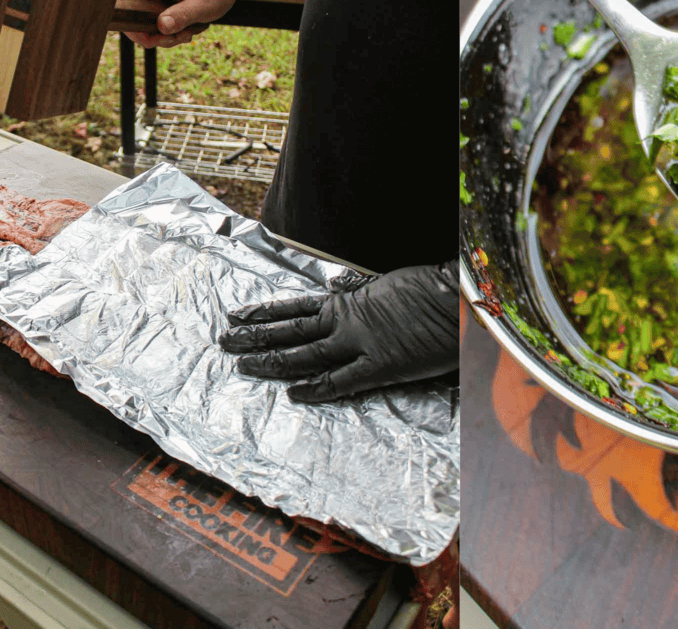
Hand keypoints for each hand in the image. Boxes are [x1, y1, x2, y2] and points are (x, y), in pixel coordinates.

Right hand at [119, 0, 236, 48]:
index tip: (114, 19)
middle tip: (182, 36)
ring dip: (166, 36)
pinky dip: (168, 32)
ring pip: (141, 24)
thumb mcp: (209, 2)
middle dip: (153, 35)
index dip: (113, 2)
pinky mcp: (150, 0)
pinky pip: (150, 23)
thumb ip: (185, 14)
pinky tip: (185, 27)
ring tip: (189, 30)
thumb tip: (161, 27)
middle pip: (130, 15)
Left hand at [221, 260, 459, 402]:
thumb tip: (340, 290)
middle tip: (225, 341)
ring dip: (271, 360)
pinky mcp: (378, 366)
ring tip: (243, 365)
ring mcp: (358, 344)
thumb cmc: (427, 285)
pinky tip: (293, 394)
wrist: (452, 296)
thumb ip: (360, 292)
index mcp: (348, 299)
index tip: (239, 313)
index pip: (295, 306)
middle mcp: (345, 321)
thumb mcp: (387, 282)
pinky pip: (339, 381)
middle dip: (254, 335)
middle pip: (289, 330)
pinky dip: (316, 388)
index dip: (265, 311)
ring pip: (304, 354)